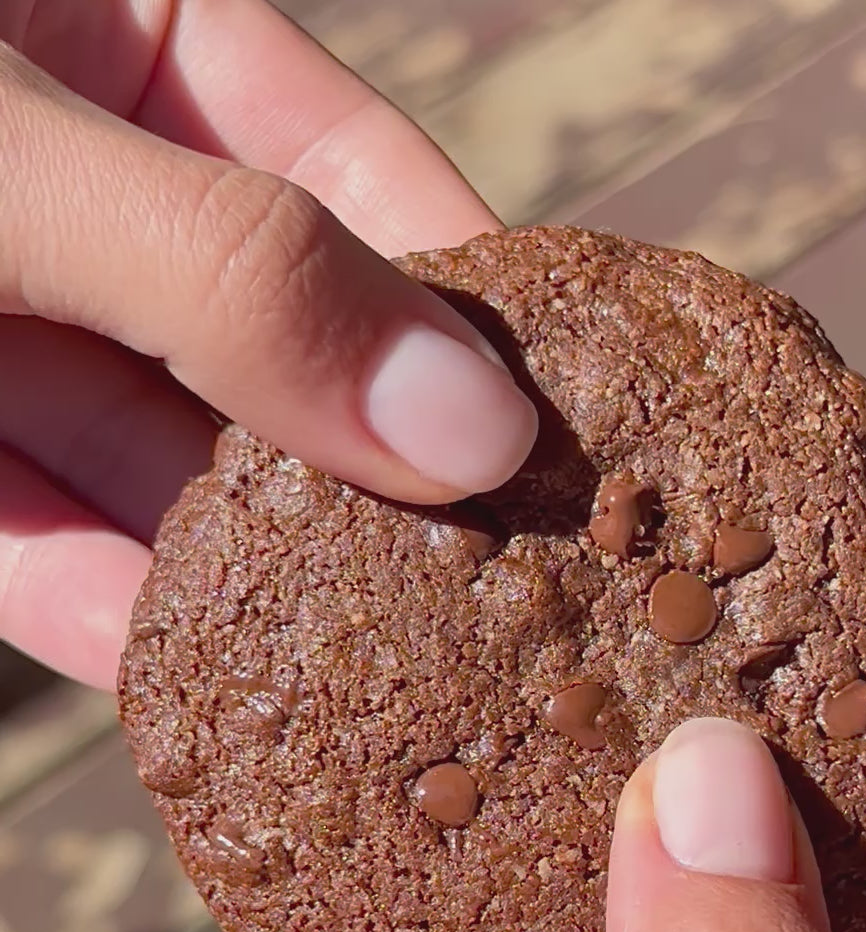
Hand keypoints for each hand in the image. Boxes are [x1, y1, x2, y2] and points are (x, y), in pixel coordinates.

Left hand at [0, 0, 535, 686]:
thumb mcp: (13, 152)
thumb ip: (236, 276)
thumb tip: (471, 424)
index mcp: (130, 48)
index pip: (355, 177)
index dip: (463, 304)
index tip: (559, 425)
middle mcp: (87, 199)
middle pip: (275, 345)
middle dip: (371, 461)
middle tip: (497, 576)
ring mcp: (4, 329)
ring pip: (158, 462)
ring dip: (258, 568)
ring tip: (381, 662)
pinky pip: (32, 545)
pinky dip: (106, 614)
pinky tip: (200, 683)